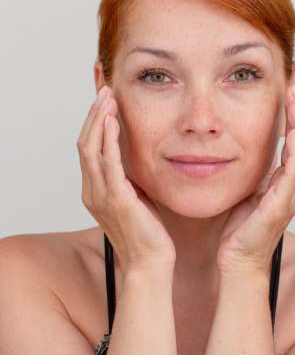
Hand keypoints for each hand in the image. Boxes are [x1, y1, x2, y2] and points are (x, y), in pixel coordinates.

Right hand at [77, 86, 175, 273]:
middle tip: (105, 91)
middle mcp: (92, 192)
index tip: (105, 102)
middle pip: (85, 144)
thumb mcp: (135, 199)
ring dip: (98, 121)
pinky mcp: (117, 200)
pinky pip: (108, 164)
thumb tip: (134, 158)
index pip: (89, 150)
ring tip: (108, 97)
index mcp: (96, 191)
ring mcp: (102, 196)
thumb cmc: (146, 232)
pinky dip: (108, 140)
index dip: (95, 124)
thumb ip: (128, 179)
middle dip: (94, 115)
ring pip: (91, 149)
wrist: (150, 263)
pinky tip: (114, 122)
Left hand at [217, 84, 294, 275]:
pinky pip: (293, 174)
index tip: (287, 84)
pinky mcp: (281, 206)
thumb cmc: (238, 228)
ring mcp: (290, 195)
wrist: (237, 260)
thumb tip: (234, 144)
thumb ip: (248, 169)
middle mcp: (291, 184)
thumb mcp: (244, 189)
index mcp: (282, 179)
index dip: (292, 111)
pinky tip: (292, 132)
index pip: (293, 137)